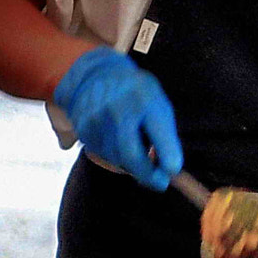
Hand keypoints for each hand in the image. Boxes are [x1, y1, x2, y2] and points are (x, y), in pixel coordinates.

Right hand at [51, 47, 183, 191]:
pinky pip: (102, 153)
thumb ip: (163, 132)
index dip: (167, 153)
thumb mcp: (156, 101)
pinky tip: (116, 139)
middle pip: (130, 153)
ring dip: (130, 162)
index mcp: (145, 98)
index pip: (158, 130)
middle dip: (147, 174)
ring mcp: (98, 119)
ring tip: (134, 145)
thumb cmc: (136, 93)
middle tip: (159, 182)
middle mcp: (119, 108)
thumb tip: (170, 169)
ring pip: (116, 158)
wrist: (95, 74)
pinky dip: (114, 154)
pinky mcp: (84, 129)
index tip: (173, 170)